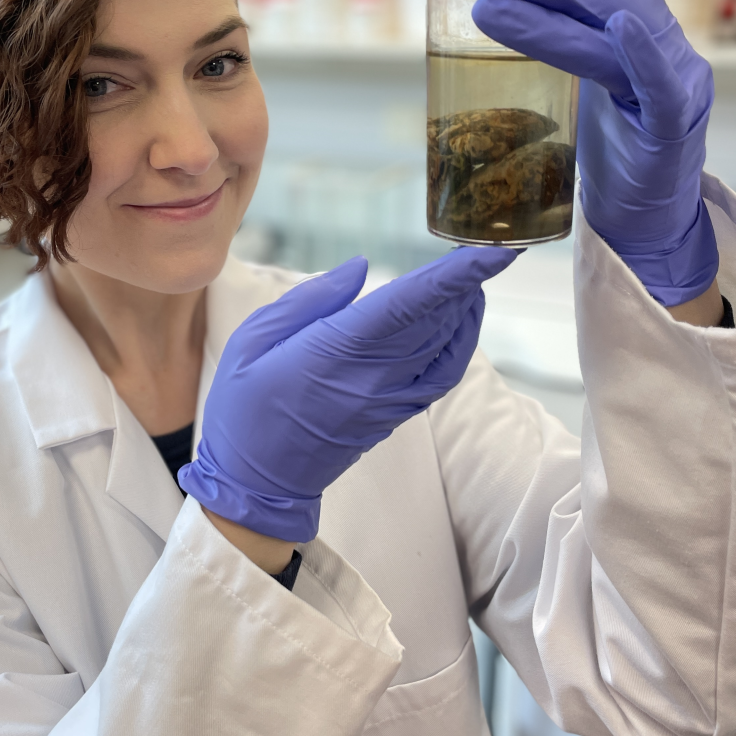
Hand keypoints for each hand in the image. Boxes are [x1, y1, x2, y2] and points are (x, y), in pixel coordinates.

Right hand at [180, 247, 516, 541]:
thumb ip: (308, 300)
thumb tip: (360, 267)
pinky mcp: (394, 415)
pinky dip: (461, 344)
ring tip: (474, 273)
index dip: (452, 275)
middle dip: (469, 281)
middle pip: (436, 321)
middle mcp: (371, 378)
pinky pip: (441, 376)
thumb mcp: (250, 343)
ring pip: (444, 347)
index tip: (490, 251)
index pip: (407, 305)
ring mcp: (388, 401)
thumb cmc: (243, 411)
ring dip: (466, 307)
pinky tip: (461, 318)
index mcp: (331, 354)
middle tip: (491, 247)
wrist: (255, 487)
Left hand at [469, 0, 718, 307]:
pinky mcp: (672, 130)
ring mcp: (671, 84)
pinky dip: (644, 55)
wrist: (647, 218)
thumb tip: (492, 9)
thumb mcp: (585, 84)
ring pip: (611, 39)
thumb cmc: (614, 148)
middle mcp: (659, 44)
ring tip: (489, 5)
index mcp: (637, 30)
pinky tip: (622, 23)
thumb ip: (562, 44)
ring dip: (549, 18)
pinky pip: (659, 87)